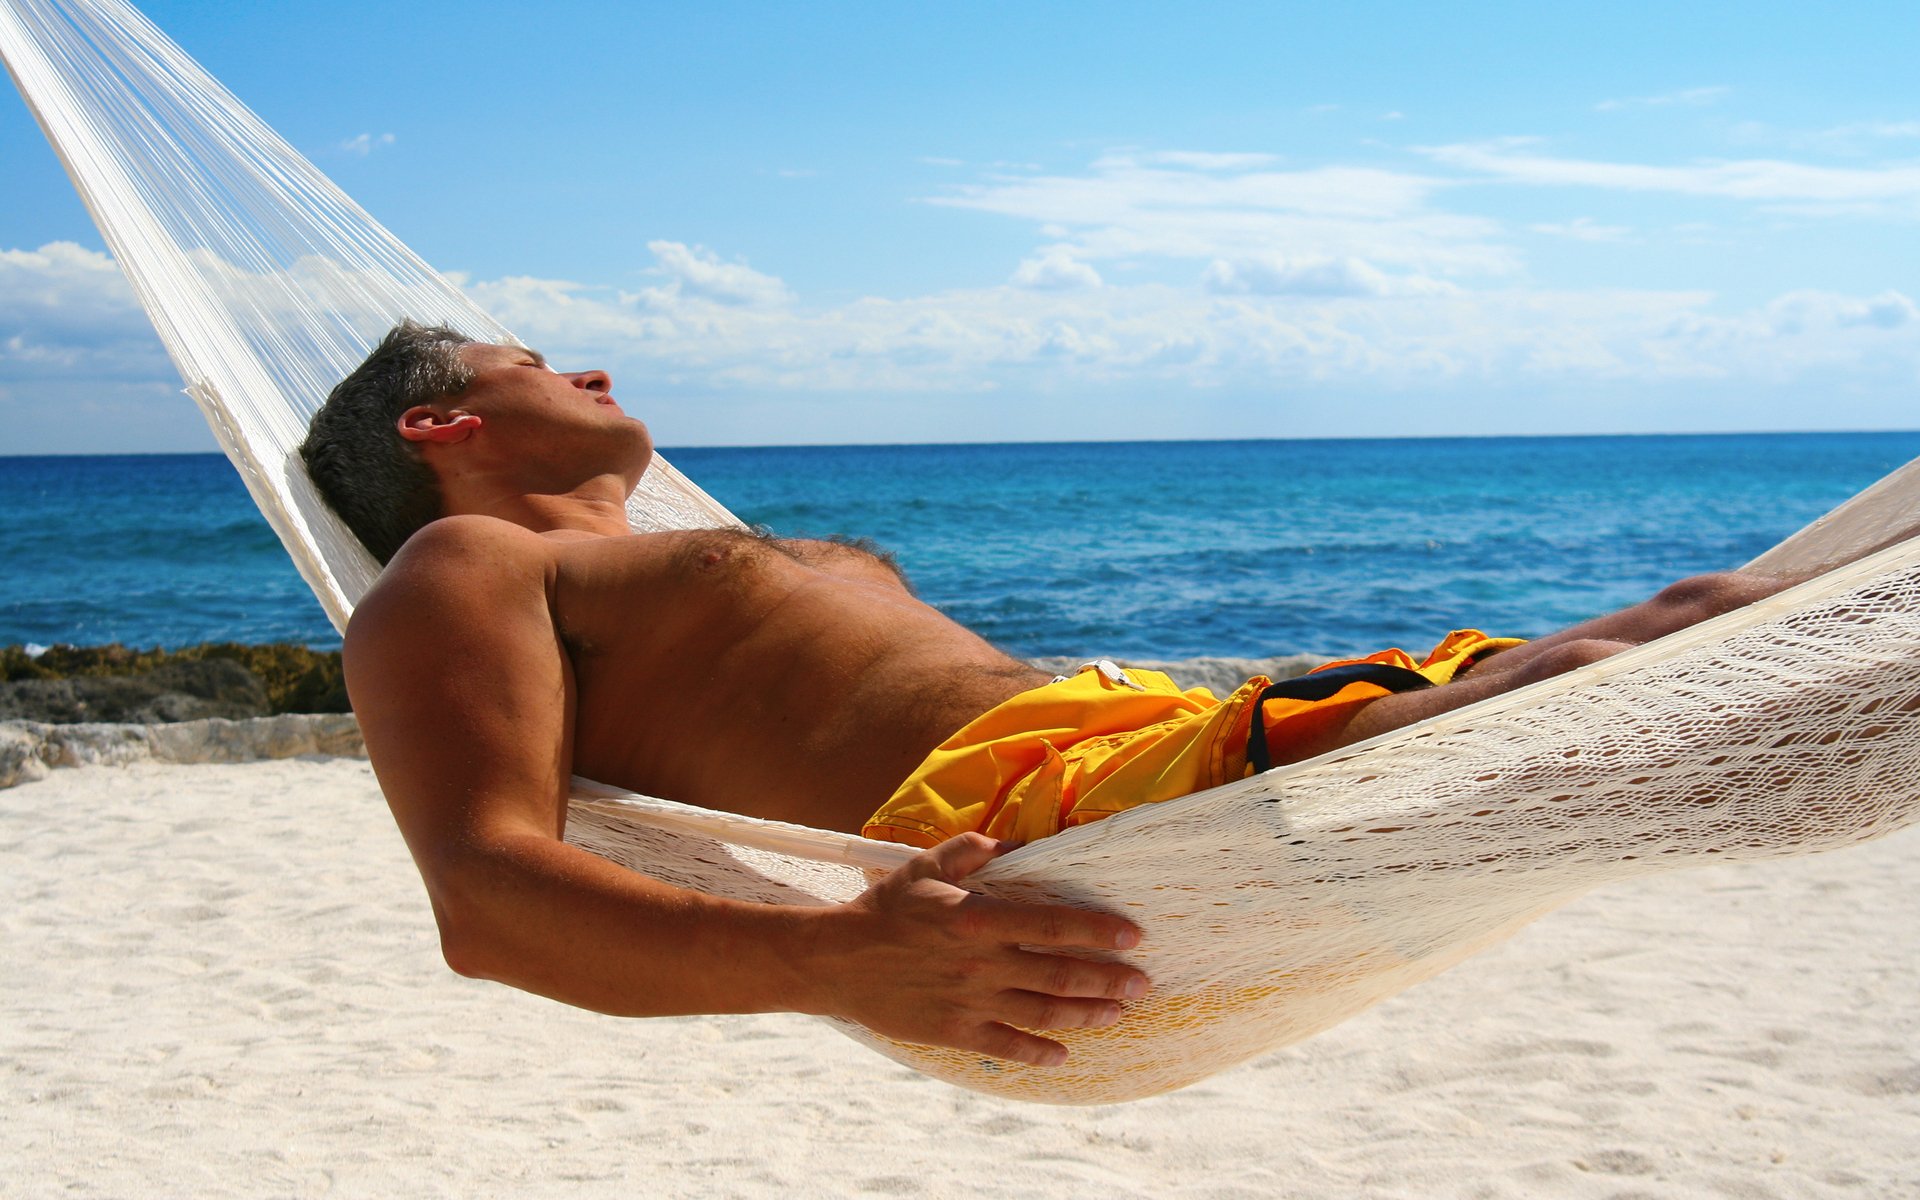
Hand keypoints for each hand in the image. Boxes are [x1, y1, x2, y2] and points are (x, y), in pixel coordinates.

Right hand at [803, 832, 1148, 1065]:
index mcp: (978, 919)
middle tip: (1142, 982)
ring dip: (1088, 1014)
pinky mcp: (955, 1030)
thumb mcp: (928, 866)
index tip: (1134, 937)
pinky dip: (1040, 1053)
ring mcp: (971, 1001)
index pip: (1053, 926)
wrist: (835, 960)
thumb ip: (976, 852)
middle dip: (1109, 980)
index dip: (1098, 932)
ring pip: (1045, 1013)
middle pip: (1061, 975)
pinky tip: (1064, 1054)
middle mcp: (982, 963)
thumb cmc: (885, 907)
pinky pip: (1008, 1046)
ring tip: (1118, 1012)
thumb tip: (1020, 845)